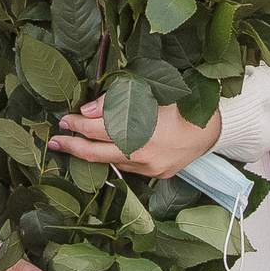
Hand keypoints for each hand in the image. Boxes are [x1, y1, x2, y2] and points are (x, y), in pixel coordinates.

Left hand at [51, 96, 221, 179]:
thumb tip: (87, 111)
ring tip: (76, 143)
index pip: (98, 129)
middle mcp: (143, 155)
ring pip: (112, 163)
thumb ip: (118, 102)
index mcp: (142, 131)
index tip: (66, 118)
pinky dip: (115, 157)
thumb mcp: (152, 94)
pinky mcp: (156, 176)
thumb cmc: (183, 105)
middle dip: (72, 146)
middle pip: (96, 154)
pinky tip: (107, 150)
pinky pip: (128, 167)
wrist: (213, 129)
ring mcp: (149, 170)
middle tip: (55, 140)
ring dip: (92, 153)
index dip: (79, 124)